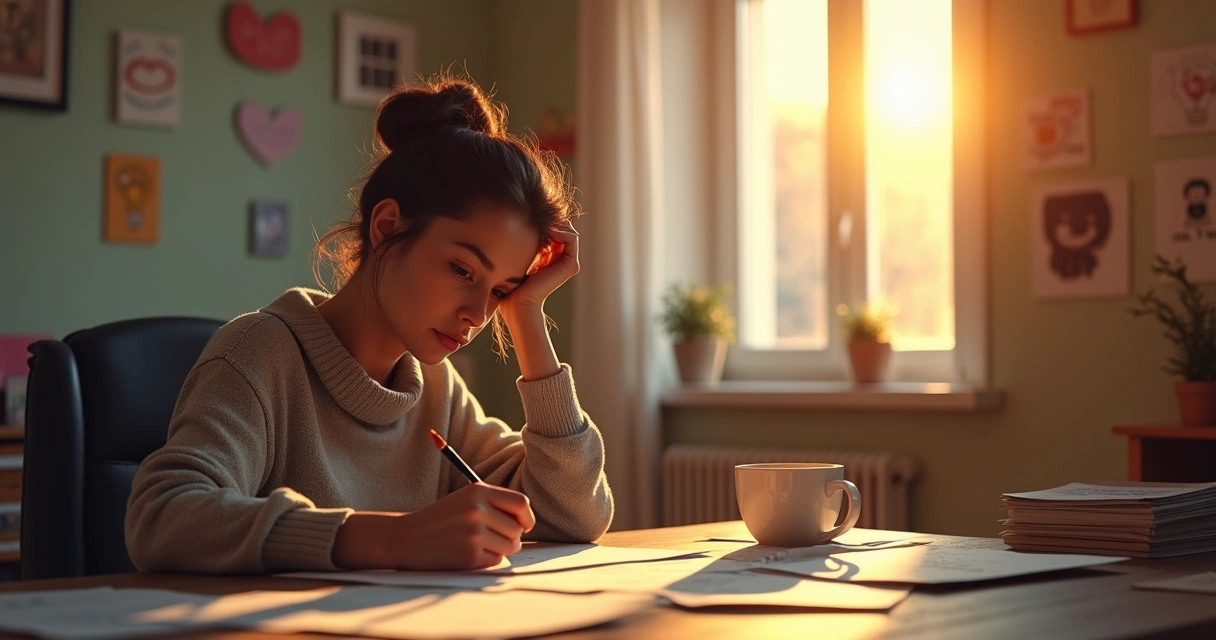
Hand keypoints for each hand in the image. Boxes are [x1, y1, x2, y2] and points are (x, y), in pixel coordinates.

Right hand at [391, 483, 536, 570]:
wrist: (405, 537)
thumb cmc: (439, 519)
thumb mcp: (465, 499)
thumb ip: (494, 504)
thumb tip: (526, 521)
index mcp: (478, 491)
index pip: (521, 503)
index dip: (526, 517)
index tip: (524, 525)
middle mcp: (478, 510)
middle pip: (517, 529)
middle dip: (510, 537)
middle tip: (491, 538)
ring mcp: (474, 533)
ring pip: (510, 547)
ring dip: (500, 550)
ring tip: (479, 545)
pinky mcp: (470, 556)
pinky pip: (496, 561)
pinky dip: (486, 561)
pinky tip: (468, 553)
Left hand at [499, 221, 579, 315]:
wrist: (519, 302)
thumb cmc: (512, 283)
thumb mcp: (519, 256)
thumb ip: (525, 243)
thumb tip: (520, 223)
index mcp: (553, 258)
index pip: (556, 230)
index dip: (546, 221)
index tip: (530, 219)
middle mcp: (564, 260)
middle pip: (564, 228)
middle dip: (552, 220)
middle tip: (535, 219)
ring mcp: (570, 263)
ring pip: (569, 230)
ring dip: (556, 223)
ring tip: (540, 225)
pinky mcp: (571, 265)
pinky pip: (572, 238)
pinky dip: (560, 230)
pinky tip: (546, 231)